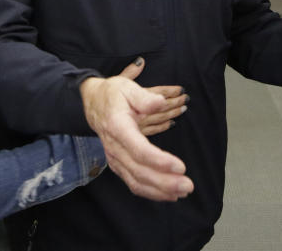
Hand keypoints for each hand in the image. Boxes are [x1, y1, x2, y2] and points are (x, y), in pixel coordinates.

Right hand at [80, 72, 193, 200]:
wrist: (93, 103)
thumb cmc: (113, 95)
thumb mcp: (128, 88)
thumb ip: (145, 97)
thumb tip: (161, 102)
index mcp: (118, 127)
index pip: (139, 150)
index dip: (160, 161)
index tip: (180, 166)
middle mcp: (115, 148)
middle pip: (139, 171)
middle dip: (165, 182)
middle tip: (188, 185)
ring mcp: (115, 159)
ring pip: (136, 182)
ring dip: (160, 191)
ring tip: (183, 192)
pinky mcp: (118, 166)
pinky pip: (134, 184)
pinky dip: (152, 192)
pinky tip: (170, 194)